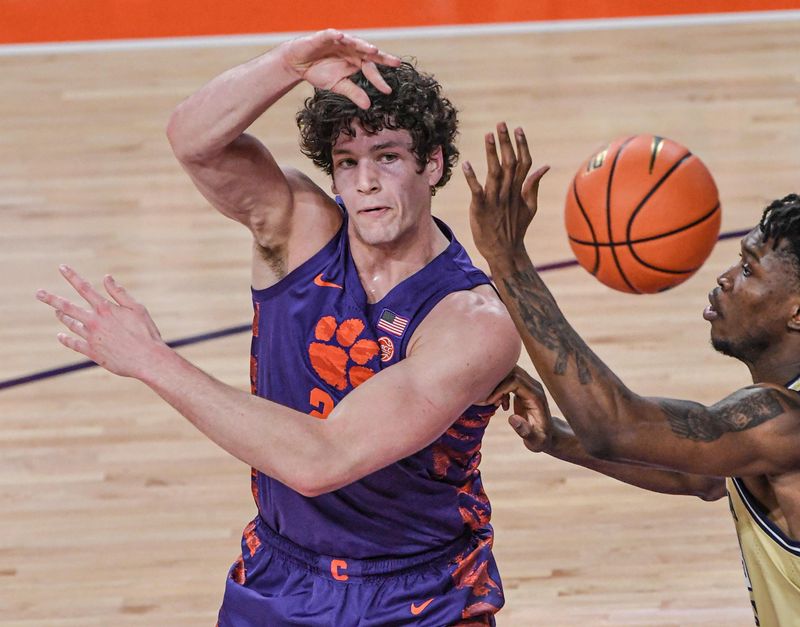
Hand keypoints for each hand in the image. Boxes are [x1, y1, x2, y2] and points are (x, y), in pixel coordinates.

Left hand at [36, 265, 165, 378]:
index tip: (61, 267)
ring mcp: (91, 337)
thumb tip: (107, 277)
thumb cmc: (146, 333)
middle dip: (51, 299)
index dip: (72, 276)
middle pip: (67, 307)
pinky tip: (60, 336)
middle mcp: (94, 321)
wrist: (146, 359)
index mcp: (105, 308)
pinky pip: (74, 344)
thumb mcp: (137, 308)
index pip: (84, 287)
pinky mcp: (92, 352)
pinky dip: (65, 339)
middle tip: (38, 293)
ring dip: (63, 317)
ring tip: (57, 312)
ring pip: (71, 324)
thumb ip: (119, 293)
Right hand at [282, 29, 401, 108]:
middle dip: (382, 56)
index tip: (388, 91)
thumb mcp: (338, 85)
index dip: (379, 80)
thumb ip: (353, 93)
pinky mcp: (323, 38)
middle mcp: (351, 50)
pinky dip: (336, 35)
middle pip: (369, 52)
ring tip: (373, 50)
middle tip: (395, 62)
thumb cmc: (320, 72)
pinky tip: (342, 37)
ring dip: (363, 45)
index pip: (371, 69)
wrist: (299, 63)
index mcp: (356, 61)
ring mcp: (339, 42)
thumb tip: (367, 106)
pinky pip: (331, 35)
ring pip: (353, 42)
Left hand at [463, 123, 548, 263]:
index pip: (524, 163)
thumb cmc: (515, 229)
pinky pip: (476, 191)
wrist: (504, 252)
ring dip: (491, 154)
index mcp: (519, 190)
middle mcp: (508, 192)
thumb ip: (534, 186)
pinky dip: (472, 178)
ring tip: (488, 136)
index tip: (518, 129)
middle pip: (510, 163)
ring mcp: (494, 200)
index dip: (521, 145)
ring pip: (495, 172)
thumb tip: (544, 166)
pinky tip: (466, 165)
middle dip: (506, 143)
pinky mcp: (480, 208)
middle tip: (501, 124)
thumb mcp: (530, 207)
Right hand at [488, 366, 553, 452]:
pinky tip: (502, 405)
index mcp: (536, 397)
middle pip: (512, 371)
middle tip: (491, 402)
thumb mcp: (535, 440)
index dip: (500, 389)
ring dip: (498, 385)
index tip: (491, 402)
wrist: (548, 435)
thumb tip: (512, 419)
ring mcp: (530, 385)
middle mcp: (534, 387)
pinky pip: (509, 379)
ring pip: (510, 372)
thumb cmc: (541, 439)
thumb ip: (525, 431)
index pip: (515, 380)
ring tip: (497, 404)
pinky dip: (501, 389)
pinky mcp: (524, 388)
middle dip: (497, 384)